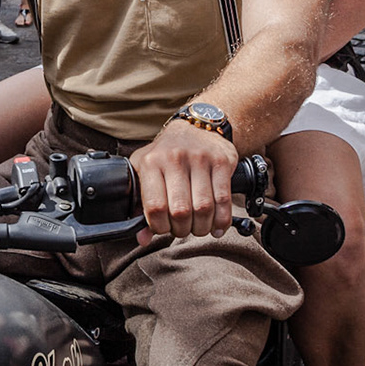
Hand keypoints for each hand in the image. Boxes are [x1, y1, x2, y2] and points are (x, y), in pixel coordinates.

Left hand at [130, 119, 238, 241]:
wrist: (197, 126)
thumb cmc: (167, 153)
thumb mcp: (145, 170)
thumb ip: (140, 205)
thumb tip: (143, 238)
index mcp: (151, 162)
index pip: (154, 207)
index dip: (159, 226)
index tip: (163, 228)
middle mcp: (174, 158)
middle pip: (180, 211)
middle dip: (182, 229)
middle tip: (182, 229)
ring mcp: (199, 159)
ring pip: (203, 208)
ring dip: (202, 227)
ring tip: (198, 228)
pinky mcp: (221, 162)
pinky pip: (224, 200)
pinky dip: (221, 220)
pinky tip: (216, 227)